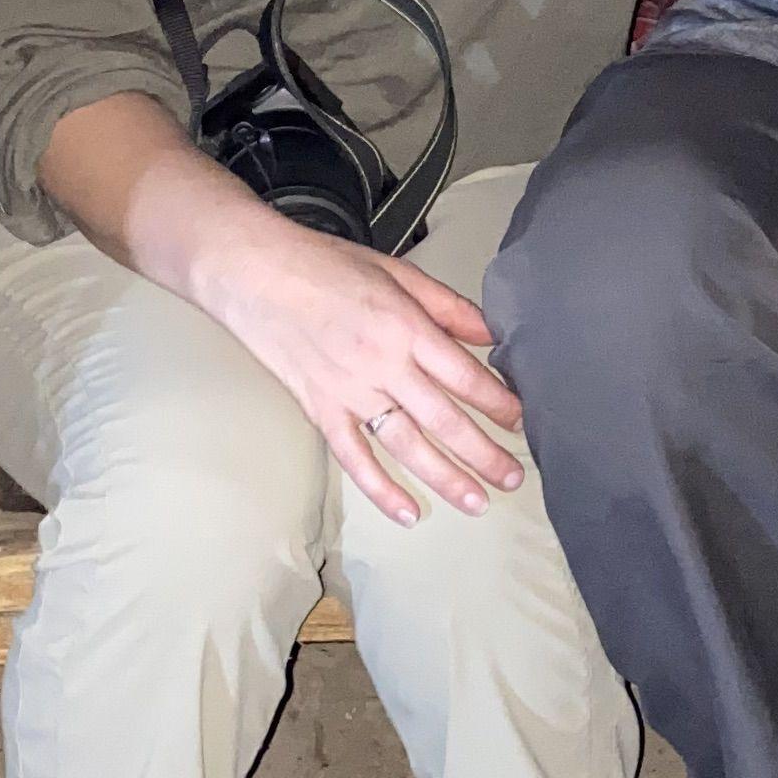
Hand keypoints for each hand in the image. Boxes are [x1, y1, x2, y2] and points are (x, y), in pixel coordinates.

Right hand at [204, 224, 529, 526]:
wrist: (256, 273)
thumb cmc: (326, 265)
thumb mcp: (397, 272)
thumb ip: (447, 306)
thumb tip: (490, 333)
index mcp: (406, 327)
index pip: (465, 376)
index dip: (498, 403)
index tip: (521, 421)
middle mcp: (383, 365)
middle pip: (444, 419)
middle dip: (485, 453)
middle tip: (514, 477)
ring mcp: (350, 393)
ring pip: (407, 446)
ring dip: (446, 478)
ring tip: (478, 501)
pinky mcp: (321, 410)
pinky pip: (355, 458)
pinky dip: (381, 490)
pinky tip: (408, 513)